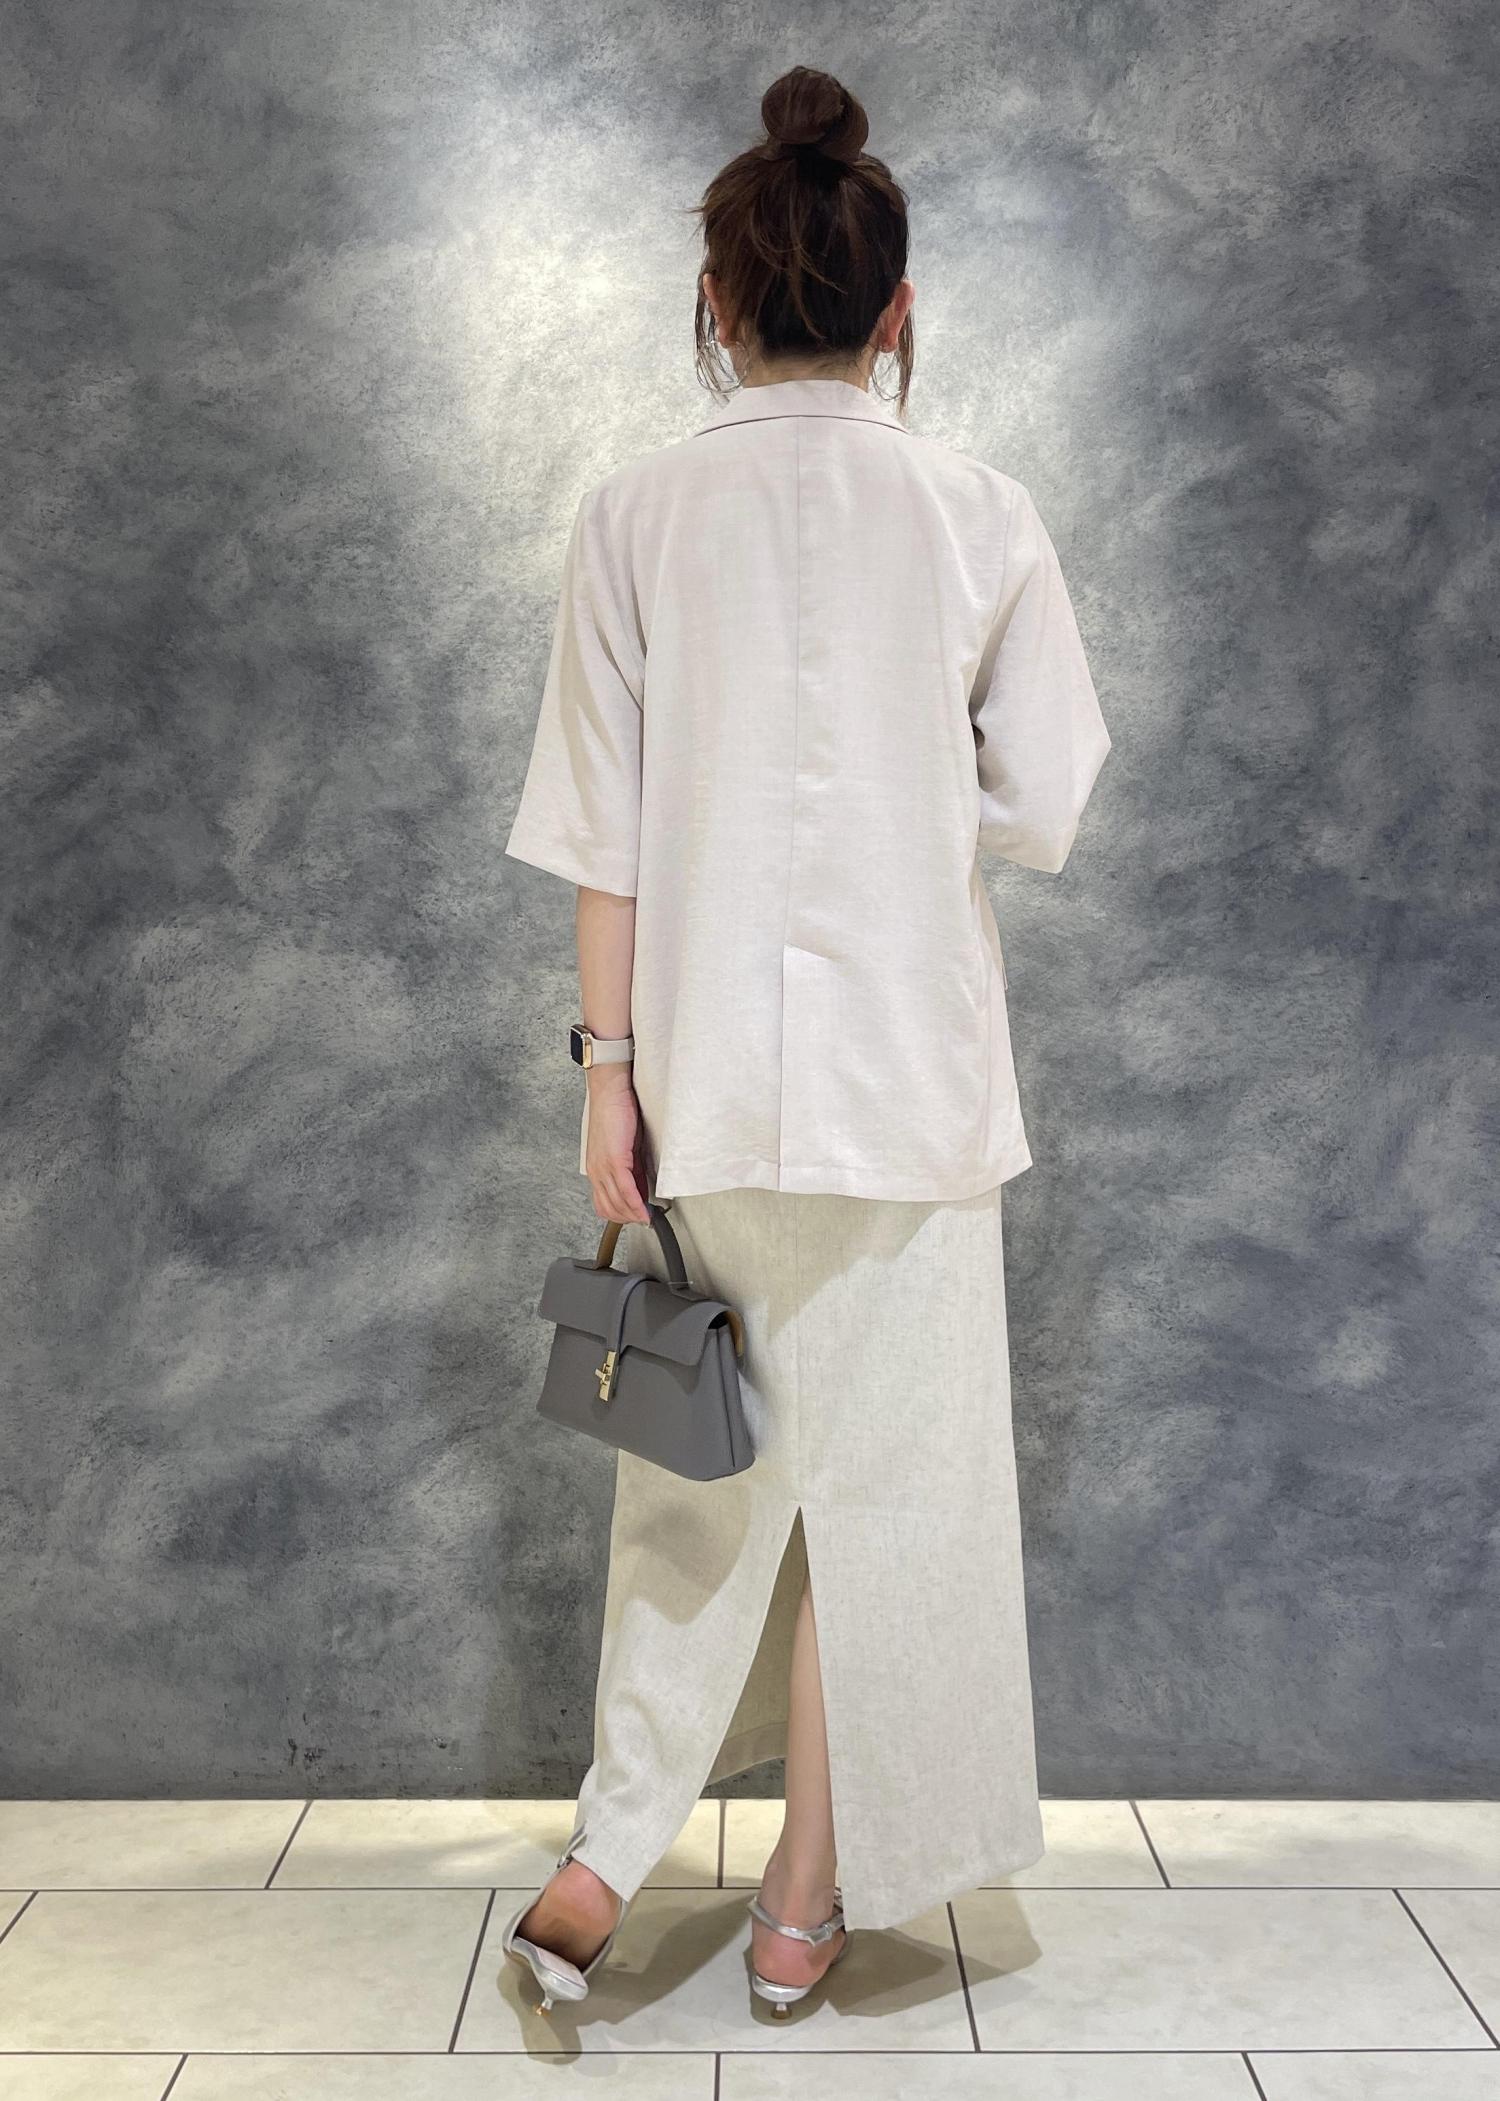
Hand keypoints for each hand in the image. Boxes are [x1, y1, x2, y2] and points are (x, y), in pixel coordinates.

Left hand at [585, 1069, 652, 1223]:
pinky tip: (645, 1209)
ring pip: (616, 1203)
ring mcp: (602, 1167)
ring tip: (648, 1217)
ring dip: (634, 1214)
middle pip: (609, 1209)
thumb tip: (640, 1189)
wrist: (611, 1090)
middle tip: (646, 1220)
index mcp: (597, 1168)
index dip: (622, 1215)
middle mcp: (596, 1171)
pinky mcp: (614, 1160)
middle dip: (629, 1219)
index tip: (639, 1217)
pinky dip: (636, 1203)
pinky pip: (625, 1189)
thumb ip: (632, 1170)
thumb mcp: (626, 1148)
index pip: (605, 1204)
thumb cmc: (618, 1112)